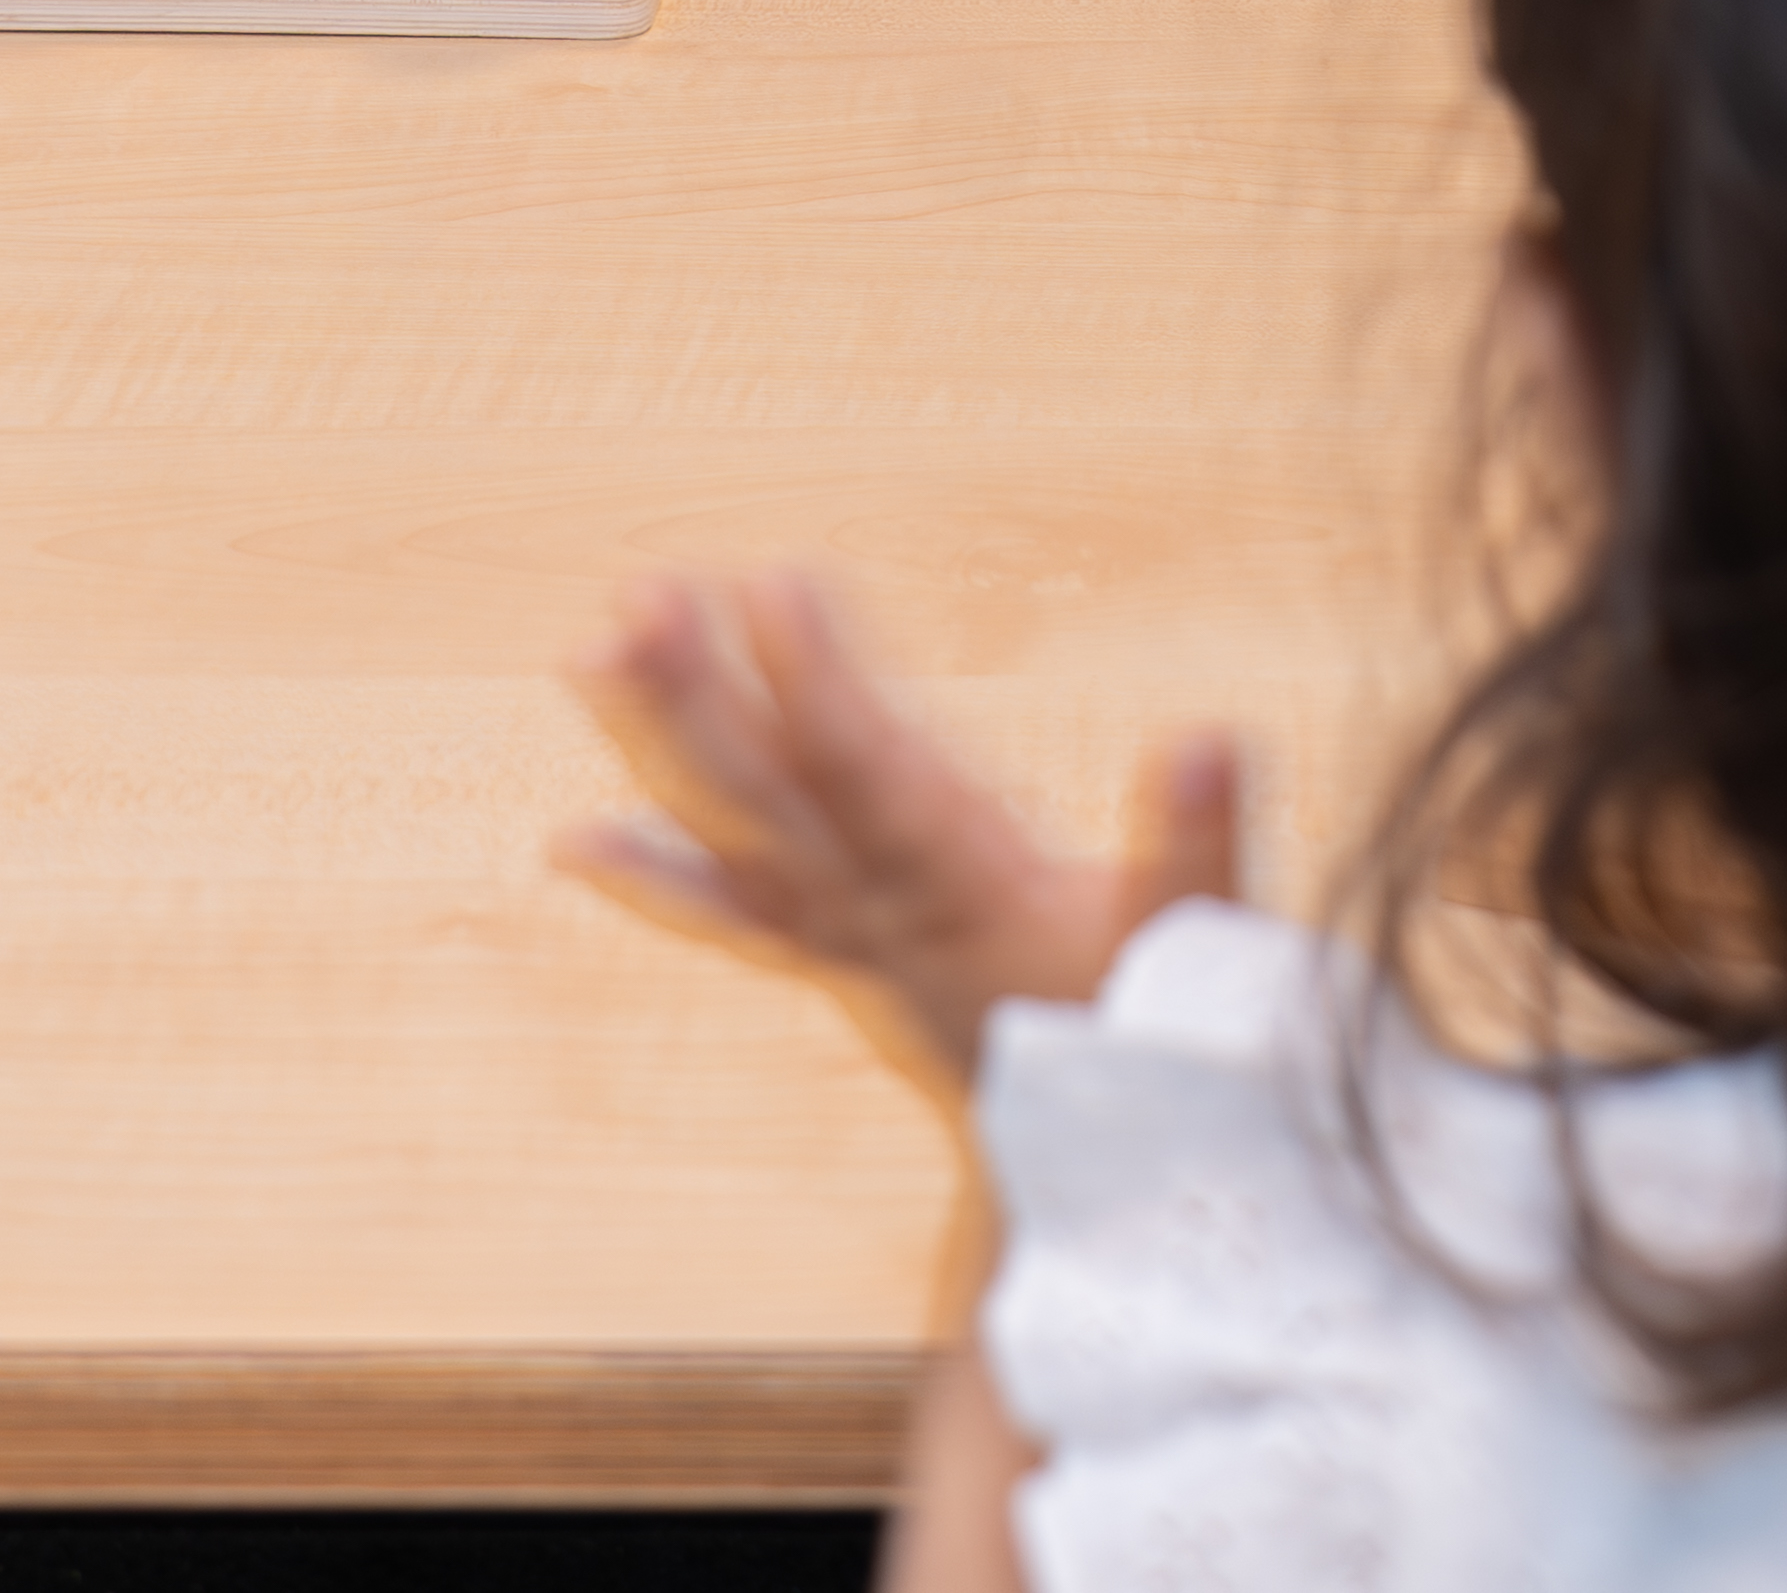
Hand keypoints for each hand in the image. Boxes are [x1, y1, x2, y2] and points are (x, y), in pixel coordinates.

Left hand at [560, 570, 1240, 1109]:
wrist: (1099, 1203)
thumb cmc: (1161, 1058)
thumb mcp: (1203, 948)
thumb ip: (1201, 844)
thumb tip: (1208, 734)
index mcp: (966, 892)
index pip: (873, 776)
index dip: (821, 684)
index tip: (773, 584)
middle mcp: (887, 917)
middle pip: (774, 799)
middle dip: (704, 701)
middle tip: (638, 603)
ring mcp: (856, 942)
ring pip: (741, 836)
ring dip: (667, 747)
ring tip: (590, 655)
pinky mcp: (847, 961)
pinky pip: (738, 914)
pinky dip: (659, 873)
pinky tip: (577, 838)